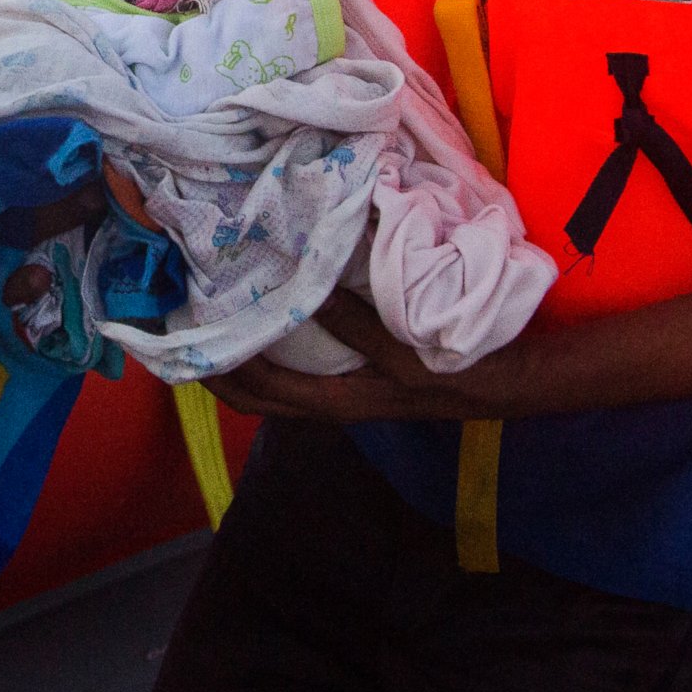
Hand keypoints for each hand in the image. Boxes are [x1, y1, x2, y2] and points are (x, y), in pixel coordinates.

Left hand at [198, 293, 512, 423]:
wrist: (509, 382)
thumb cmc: (457, 370)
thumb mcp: (404, 351)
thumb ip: (354, 322)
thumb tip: (303, 289)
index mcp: (338, 402)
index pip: (262, 391)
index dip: (221, 368)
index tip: (187, 335)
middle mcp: (332, 402)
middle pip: (257, 397)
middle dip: (217, 370)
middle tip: (182, 330)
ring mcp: (344, 390)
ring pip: (277, 384)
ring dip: (243, 360)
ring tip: (215, 319)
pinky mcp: (358, 375)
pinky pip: (302, 367)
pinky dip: (276, 347)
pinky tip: (270, 314)